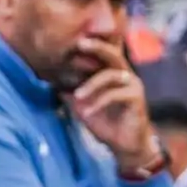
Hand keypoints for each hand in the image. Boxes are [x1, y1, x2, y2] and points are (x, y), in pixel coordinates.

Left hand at [67, 37, 156, 169]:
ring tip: (77, 96)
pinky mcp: (137, 98)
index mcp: (110, 72)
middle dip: (96, 46)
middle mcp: (124, 74)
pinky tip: (86, 112)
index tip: (68, 42)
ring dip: (91, 85)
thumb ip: (70, 91)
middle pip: (112, 54)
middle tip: (80, 43)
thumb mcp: (81, 104)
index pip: (100, 53)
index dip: (87, 46)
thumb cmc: (102, 121)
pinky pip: (115, 95)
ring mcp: (132, 84)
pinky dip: (98, 102)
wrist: (122, 144)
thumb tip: (49, 79)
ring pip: (110, 75)